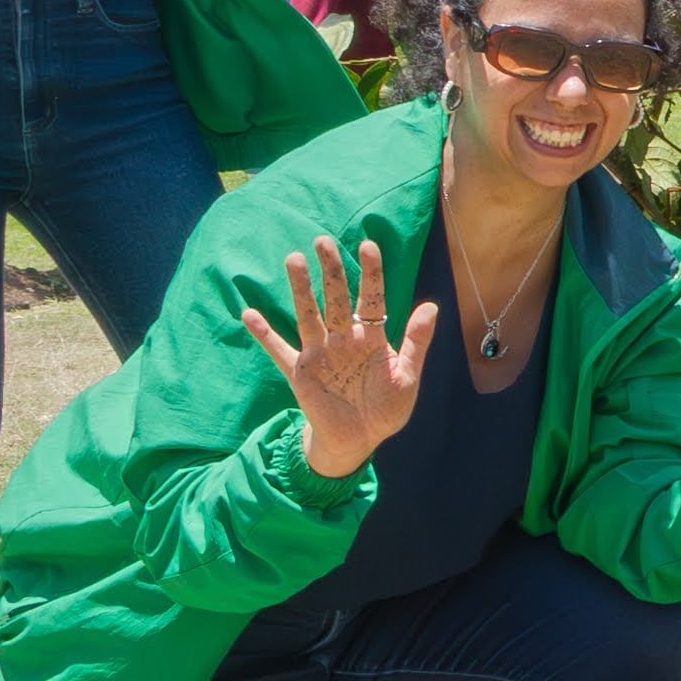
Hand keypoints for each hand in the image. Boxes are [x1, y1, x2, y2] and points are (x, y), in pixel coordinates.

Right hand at [241, 237, 437, 480]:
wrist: (360, 440)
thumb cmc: (386, 408)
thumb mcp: (407, 377)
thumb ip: (415, 342)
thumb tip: (431, 306)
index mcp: (370, 337)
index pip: (370, 298)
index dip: (370, 273)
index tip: (368, 245)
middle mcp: (342, 339)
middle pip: (335, 298)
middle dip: (330, 270)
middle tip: (322, 241)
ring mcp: (319, 354)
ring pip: (308, 315)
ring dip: (300, 289)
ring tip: (293, 260)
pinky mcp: (300, 373)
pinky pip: (279, 351)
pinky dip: (264, 335)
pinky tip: (249, 314)